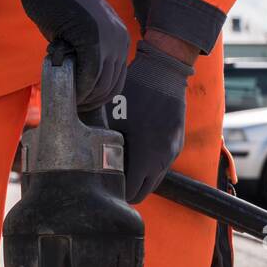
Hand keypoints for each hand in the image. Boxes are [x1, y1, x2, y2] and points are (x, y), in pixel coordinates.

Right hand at [0, 0, 128, 109]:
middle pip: (111, 84)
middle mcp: (120, 38)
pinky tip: (69, 90)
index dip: (101, 96)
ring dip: (86, 96)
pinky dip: (80, 87)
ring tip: (69, 99)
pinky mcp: (92, 37)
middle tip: (75, 106)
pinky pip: (90, 73)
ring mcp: (108, 37)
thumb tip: (84, 82)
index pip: (117, 78)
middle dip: (93, 100)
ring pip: (102, 82)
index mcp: (121, 37)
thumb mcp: (81, 32)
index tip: (84, 104)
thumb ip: (88, 54)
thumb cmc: (58, 3)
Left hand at [115, 39, 193, 203]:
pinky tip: (139, 150)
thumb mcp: (111, 120)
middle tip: (113, 179)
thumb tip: (89, 163)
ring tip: (125, 165)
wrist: (164, 73)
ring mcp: (172, 153)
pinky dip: (151, 165)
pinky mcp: (178, 144)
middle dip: (129, 189)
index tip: (106, 186)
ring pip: (155, 179)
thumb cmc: (133, 94)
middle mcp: (162, 161)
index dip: (118, 192)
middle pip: (144, 191)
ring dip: (141, 177)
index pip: (132, 193)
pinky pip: (163, 165)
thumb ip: (104, 145)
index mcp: (145, 158)